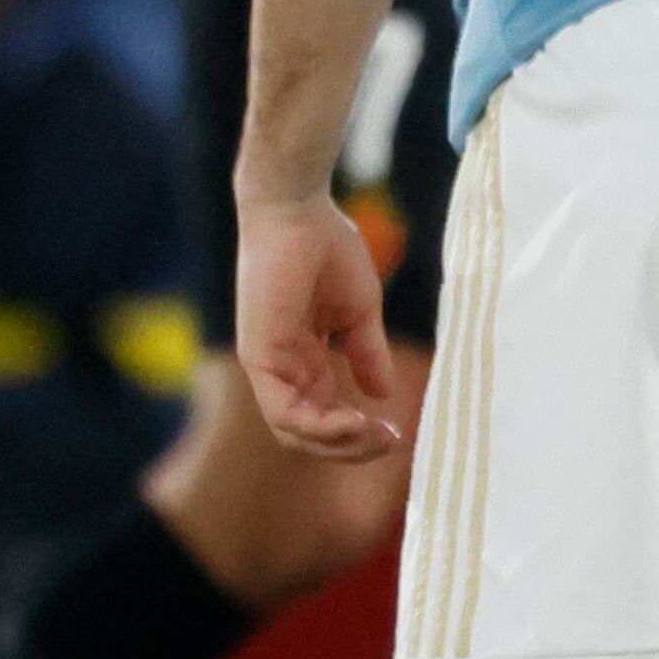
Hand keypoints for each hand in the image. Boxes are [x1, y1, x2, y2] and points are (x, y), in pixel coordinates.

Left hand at [236, 194, 404, 460]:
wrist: (298, 211)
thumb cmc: (327, 249)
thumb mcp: (359, 312)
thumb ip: (366, 354)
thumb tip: (381, 394)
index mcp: (303, 358)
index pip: (323, 414)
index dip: (359, 431)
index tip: (398, 430)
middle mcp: (281, 368)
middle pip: (307, 434)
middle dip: (350, 447)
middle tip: (391, 441)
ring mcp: (267, 365)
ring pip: (293, 432)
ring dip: (338, 443)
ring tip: (376, 435)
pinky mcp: (260, 356)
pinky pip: (284, 411)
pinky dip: (318, 427)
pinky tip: (354, 422)